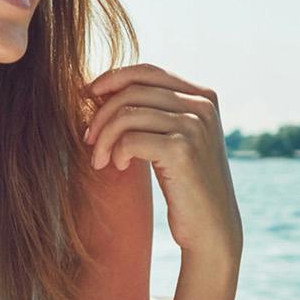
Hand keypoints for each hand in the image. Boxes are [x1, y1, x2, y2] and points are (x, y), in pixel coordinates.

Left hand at [83, 63, 242, 272]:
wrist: (212, 227)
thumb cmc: (187, 185)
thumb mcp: (176, 139)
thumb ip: (156, 111)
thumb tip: (104, 87)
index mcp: (203, 96)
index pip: (148, 71)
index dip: (112, 78)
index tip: (87, 95)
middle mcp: (202, 105)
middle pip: (133, 91)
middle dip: (101, 114)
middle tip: (88, 139)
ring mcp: (194, 126)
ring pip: (127, 115)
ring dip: (103, 138)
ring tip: (99, 159)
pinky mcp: (182, 150)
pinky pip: (130, 139)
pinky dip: (116, 152)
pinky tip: (117, 167)